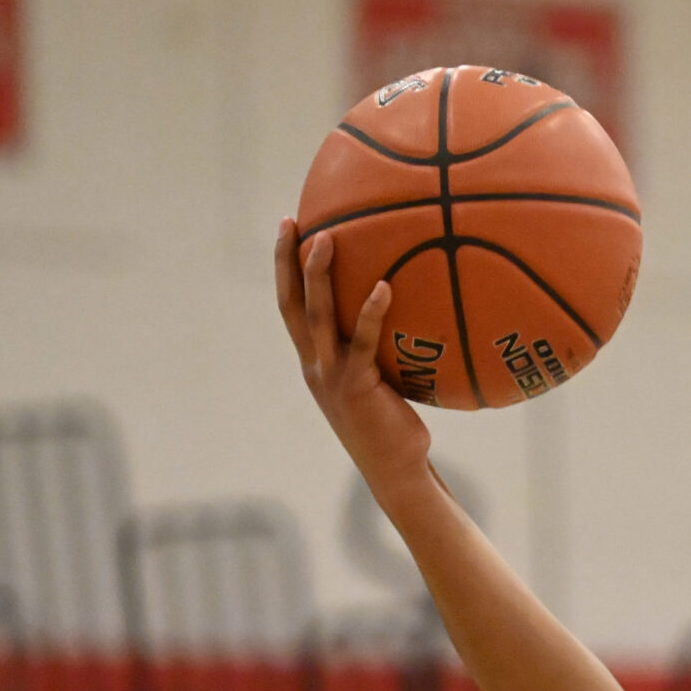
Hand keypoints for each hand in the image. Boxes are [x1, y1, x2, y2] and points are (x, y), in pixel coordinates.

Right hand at [275, 219, 431, 479]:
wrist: (395, 469)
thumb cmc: (394, 425)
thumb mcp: (379, 382)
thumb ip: (378, 351)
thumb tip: (407, 313)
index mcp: (315, 362)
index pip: (290, 308)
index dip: (284, 270)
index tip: (288, 231)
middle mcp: (315, 365)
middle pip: (290, 304)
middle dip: (286, 261)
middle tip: (290, 221)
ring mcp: (331, 376)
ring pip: (316, 317)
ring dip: (317, 276)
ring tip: (327, 238)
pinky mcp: (356, 386)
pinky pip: (361, 342)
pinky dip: (370, 313)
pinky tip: (384, 287)